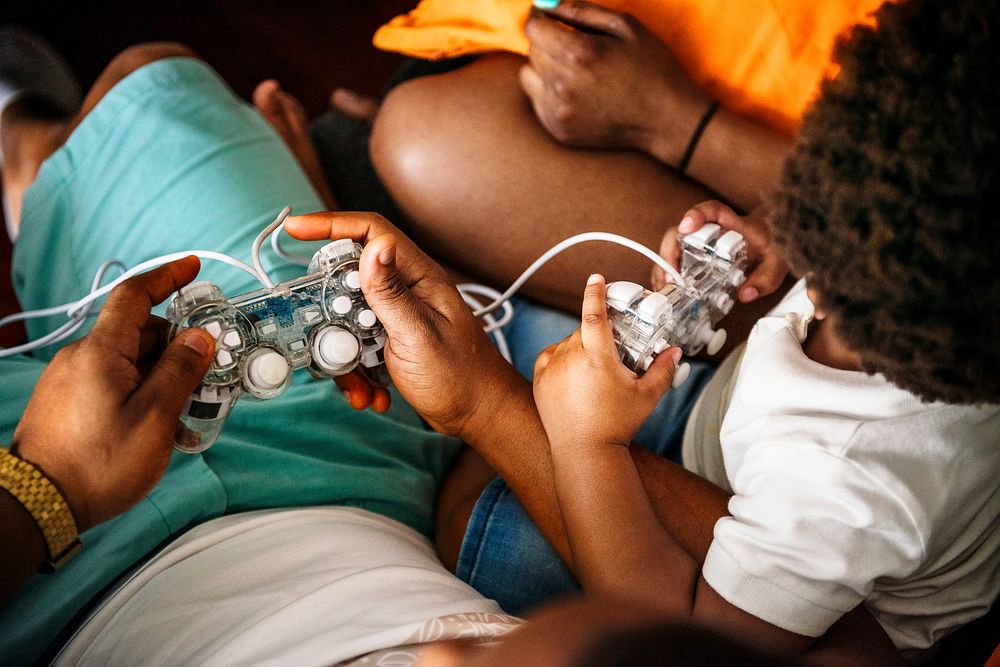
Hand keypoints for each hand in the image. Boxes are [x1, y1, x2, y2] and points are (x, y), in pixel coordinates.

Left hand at [11, 258, 215, 532]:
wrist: (40, 505)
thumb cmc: (99, 464)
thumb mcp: (154, 418)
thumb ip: (181, 371)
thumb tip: (201, 337)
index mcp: (102, 352)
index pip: (135, 296)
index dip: (166, 277)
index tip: (193, 267)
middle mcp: (83, 358)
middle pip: (142, 334)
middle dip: (180, 348)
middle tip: (210, 376)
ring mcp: (72, 380)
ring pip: (131, 362)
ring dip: (164, 377)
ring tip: (185, 415)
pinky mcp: (69, 402)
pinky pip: (115, 383)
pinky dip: (143, 392)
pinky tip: (158, 425)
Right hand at [285, 212, 520, 437]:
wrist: (481, 417)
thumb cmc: (462, 377)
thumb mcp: (418, 334)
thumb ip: (391, 292)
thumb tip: (374, 244)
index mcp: (418, 277)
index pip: (372, 232)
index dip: (331, 225)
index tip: (295, 229)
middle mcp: (407, 290)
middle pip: (348, 280)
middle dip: (331, 313)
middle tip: (329, 338)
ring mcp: (398, 316)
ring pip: (348, 320)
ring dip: (344, 355)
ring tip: (360, 385)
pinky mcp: (391, 341)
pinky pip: (357, 347)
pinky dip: (357, 373)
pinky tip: (373, 393)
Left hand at [520, 1, 708, 158]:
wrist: (666, 119)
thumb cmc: (650, 66)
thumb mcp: (624, 26)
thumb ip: (582, 11)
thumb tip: (546, 3)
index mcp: (579, 53)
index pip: (534, 29)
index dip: (540, 20)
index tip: (548, 19)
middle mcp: (563, 84)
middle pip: (533, 53)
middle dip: (548, 43)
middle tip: (574, 47)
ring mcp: (559, 111)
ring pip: (530, 77)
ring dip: (545, 70)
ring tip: (576, 72)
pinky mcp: (559, 131)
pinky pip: (538, 102)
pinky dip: (550, 94)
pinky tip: (578, 94)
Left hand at [533, 274, 679, 449]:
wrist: (585, 453)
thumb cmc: (617, 425)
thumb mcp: (646, 396)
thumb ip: (663, 370)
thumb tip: (675, 352)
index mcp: (597, 356)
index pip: (594, 313)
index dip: (595, 292)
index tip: (596, 278)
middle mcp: (571, 357)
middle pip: (583, 331)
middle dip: (597, 335)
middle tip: (611, 353)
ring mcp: (551, 369)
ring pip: (566, 344)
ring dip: (579, 347)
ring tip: (594, 371)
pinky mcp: (539, 382)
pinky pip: (549, 358)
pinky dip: (560, 358)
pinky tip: (572, 370)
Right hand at [651, 201, 789, 302]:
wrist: (772, 242)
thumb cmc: (772, 245)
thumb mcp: (777, 263)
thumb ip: (765, 278)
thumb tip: (746, 294)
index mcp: (732, 224)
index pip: (711, 210)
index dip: (696, 215)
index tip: (686, 227)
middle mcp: (710, 231)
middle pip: (681, 232)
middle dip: (669, 252)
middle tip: (671, 275)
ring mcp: (700, 243)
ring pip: (673, 247)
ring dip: (664, 266)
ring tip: (664, 286)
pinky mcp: (695, 255)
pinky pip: (676, 260)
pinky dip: (667, 273)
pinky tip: (665, 287)